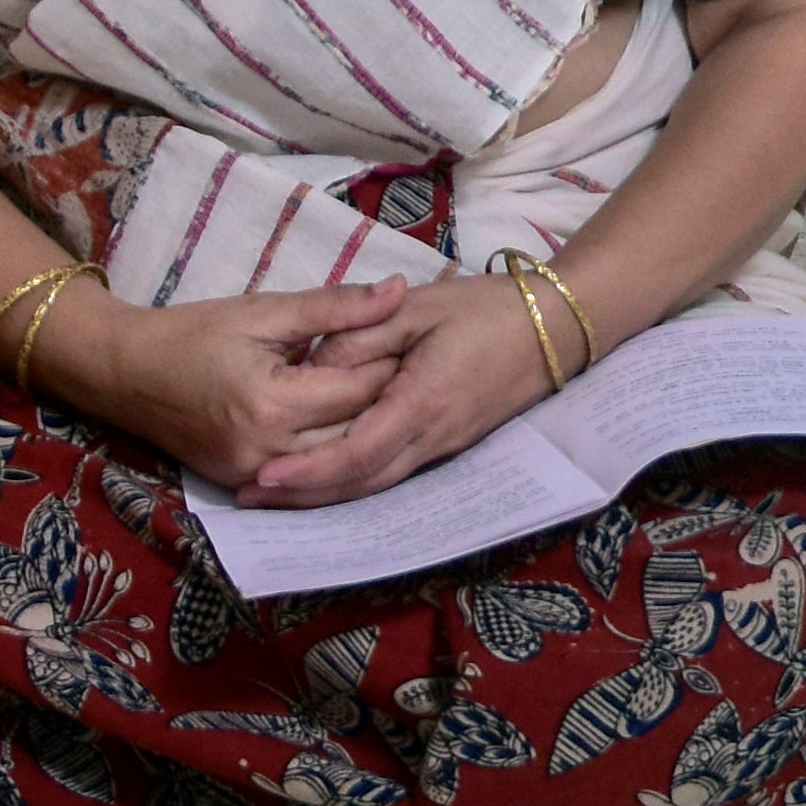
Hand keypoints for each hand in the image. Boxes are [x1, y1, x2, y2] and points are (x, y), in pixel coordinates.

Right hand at [63, 276, 531, 501]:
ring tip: (399, 398)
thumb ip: (335, 307)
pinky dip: (336, 451)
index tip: (423, 342)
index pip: (358, 390)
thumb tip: (398, 290)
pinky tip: (359, 427)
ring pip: (338, 459)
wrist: (124, 372)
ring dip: (368, 431)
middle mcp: (269, 450)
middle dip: (388, 402)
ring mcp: (255, 474)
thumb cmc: (192, 332)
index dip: (394, 365)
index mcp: (273, 403)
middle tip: (424, 372)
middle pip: (355, 431)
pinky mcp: (244, 484)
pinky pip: (309, 472)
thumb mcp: (264, 310)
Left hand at [219, 272, 559, 507]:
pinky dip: (353, 481)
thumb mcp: (420, 306)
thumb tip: (316, 365)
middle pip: (360, 482)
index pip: (355, 451)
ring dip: (324, 495)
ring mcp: (444, 445)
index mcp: (423, 401)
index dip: (307, 471)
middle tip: (247, 498)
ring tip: (273, 495)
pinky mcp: (449, 443)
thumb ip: (363, 333)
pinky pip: (393, 472)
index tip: (263, 477)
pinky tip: (325, 477)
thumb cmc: (488, 308)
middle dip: (303, 496)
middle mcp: (433, 437)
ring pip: (376, 484)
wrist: (559, 327)